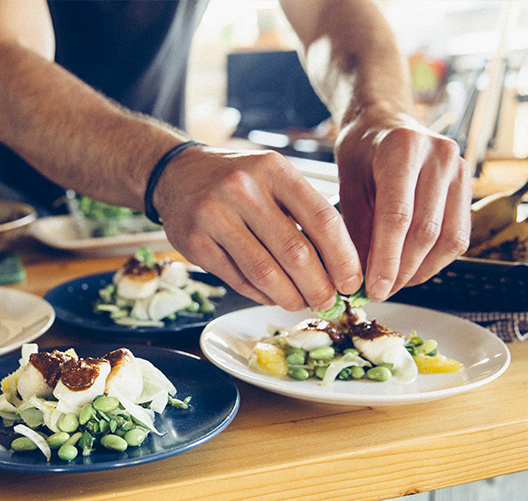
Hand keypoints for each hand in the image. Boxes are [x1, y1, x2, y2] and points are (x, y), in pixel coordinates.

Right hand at [153, 146, 363, 310]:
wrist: (176, 173)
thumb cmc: (236, 179)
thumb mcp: (272, 177)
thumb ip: (303, 211)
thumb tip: (340, 265)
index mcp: (273, 170)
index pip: (322, 219)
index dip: (343, 258)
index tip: (352, 281)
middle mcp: (243, 189)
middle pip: (295, 253)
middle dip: (318, 286)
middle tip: (328, 301)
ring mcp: (214, 215)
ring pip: (265, 272)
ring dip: (289, 297)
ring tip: (300, 303)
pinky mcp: (195, 242)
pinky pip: (237, 279)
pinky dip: (260, 295)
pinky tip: (271, 296)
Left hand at [334, 108, 471, 300]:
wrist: (384, 120)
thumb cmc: (361, 151)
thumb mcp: (347, 184)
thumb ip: (355, 228)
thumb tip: (358, 278)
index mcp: (402, 150)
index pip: (398, 216)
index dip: (386, 259)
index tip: (374, 288)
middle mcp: (439, 156)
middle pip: (425, 231)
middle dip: (401, 270)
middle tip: (379, 292)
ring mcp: (460, 169)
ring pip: (447, 238)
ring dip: (420, 270)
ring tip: (394, 284)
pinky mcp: (468, 185)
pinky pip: (458, 235)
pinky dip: (435, 260)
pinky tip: (412, 268)